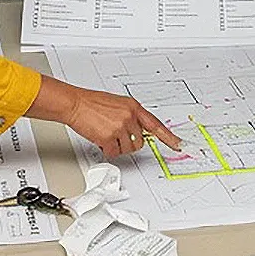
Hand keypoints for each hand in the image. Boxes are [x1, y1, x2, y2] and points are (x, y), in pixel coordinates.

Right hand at [30, 77, 181, 159]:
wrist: (75, 103)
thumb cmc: (92, 103)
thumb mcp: (117, 104)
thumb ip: (130, 116)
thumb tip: (137, 130)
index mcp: (133, 107)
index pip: (156, 124)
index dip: (169, 137)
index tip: (179, 145)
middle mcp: (130, 116)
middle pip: (139, 142)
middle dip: (128, 143)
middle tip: (115, 136)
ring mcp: (121, 126)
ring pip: (127, 149)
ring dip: (116, 146)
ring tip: (105, 134)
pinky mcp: (110, 137)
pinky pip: (114, 152)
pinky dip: (107, 150)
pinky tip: (100, 138)